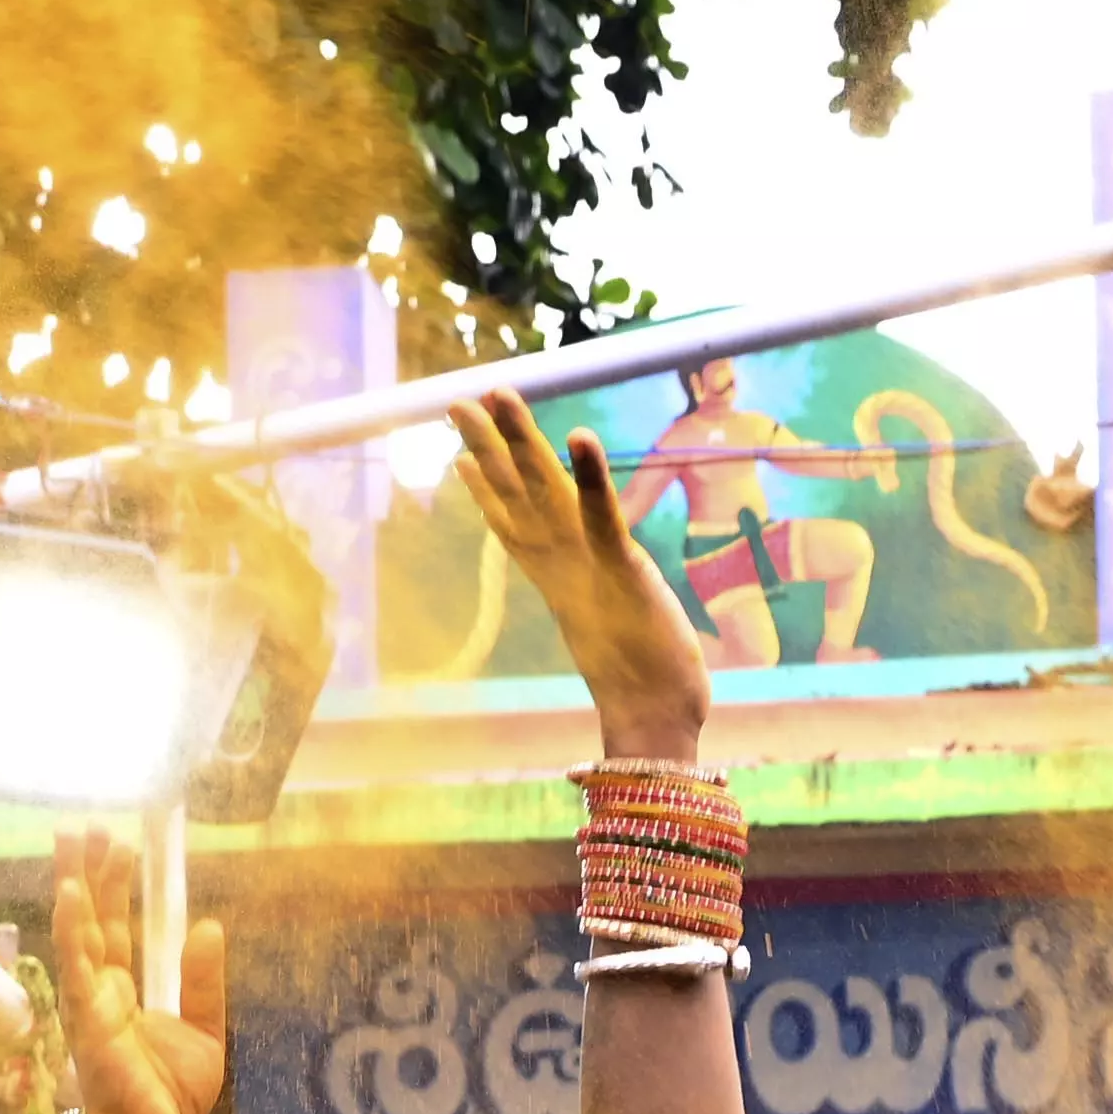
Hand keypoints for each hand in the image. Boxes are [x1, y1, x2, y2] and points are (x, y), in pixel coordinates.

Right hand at [44, 827, 226, 1113]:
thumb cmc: (170, 1101)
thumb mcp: (205, 1032)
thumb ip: (203, 982)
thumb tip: (207, 926)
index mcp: (122, 995)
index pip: (114, 929)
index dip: (113, 888)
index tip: (118, 845)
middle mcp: (98, 994)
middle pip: (90, 921)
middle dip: (86, 873)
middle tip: (85, 825)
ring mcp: (88, 1006)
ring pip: (77, 934)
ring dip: (73, 886)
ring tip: (74, 839)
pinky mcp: (87, 1023)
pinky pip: (77, 969)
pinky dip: (72, 930)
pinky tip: (69, 893)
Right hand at [448, 396, 709, 761]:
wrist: (653, 720)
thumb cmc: (645, 685)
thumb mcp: (612, 632)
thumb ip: (598, 610)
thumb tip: (591, 608)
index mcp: (560, 580)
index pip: (515, 527)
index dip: (487, 491)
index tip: (460, 457)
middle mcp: (562, 567)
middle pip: (517, 496)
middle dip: (488, 446)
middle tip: (459, 400)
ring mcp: (586, 565)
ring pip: (545, 491)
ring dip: (519, 440)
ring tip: (496, 393)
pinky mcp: (621, 568)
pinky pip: (601, 514)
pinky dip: (590, 474)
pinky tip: (577, 434)